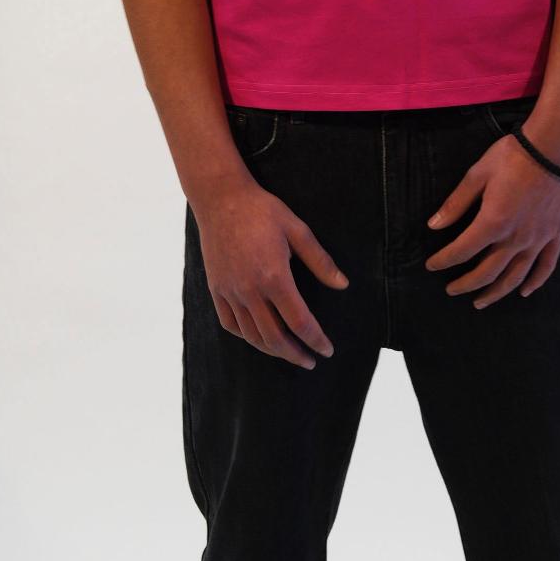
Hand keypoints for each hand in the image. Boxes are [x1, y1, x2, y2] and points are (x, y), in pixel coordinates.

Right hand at [193, 176, 346, 367]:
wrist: (220, 199)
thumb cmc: (262, 211)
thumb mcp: (297, 230)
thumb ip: (320, 261)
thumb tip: (343, 284)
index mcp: (274, 277)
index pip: (299, 322)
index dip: (316, 340)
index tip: (327, 350)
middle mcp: (250, 290)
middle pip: (275, 337)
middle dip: (295, 354)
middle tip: (311, 361)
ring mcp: (230, 292)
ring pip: (251, 335)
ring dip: (272, 350)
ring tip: (289, 353)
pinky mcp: (217, 289)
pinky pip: (230, 323)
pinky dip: (246, 336)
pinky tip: (258, 338)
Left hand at [425, 125, 559, 304]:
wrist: (553, 147)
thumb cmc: (512, 156)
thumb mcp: (477, 175)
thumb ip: (456, 203)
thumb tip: (434, 225)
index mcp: (493, 222)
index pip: (462, 251)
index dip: (444, 261)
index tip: (431, 265)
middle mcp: (516, 237)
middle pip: (487, 272)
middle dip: (466, 284)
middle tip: (451, 290)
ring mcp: (538, 239)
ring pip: (515, 276)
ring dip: (496, 292)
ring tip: (481, 302)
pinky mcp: (555, 234)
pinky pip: (546, 266)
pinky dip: (535, 282)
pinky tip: (524, 292)